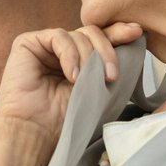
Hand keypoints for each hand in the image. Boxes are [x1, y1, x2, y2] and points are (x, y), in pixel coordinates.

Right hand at [0, 22, 142, 144]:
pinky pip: (59, 37)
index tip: (137, 33)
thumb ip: (110, 64)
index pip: (101, 39)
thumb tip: (134, 39)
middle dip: (107, 50)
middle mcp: (62, 49)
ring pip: (78, 35)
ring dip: (88, 58)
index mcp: (79, 59)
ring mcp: (45, 45)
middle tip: (112, 76)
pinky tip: (72, 76)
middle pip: (92, 32)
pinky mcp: (28, 43)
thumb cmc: (67, 119)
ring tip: (85, 83)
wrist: (37, 132)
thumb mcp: (98, 89)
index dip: (118, 34)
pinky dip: (70, 55)